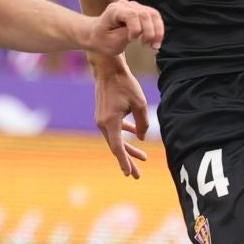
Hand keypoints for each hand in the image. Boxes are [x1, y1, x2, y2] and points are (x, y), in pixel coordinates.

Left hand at [83, 0, 163, 58]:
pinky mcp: (141, 11)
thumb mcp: (110, 42)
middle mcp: (125, 5)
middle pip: (144, 14)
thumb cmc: (102, 39)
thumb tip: (140, 32)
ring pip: (153, 14)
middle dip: (149, 32)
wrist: (97, 34)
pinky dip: (158, 29)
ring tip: (154, 46)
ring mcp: (134, 6)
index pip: (131, 14)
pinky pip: (154, 17)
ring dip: (157, 31)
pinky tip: (156, 41)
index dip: (136, 28)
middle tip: (147, 46)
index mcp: (114, 10)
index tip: (132, 41)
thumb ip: (124, 35)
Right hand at [92, 55, 151, 177]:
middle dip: (128, 161)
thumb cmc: (124, 84)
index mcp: (110, 123)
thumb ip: (142, 123)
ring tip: (143, 158)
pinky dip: (125, 133)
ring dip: (128, 148)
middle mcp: (102, 124)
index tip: (129, 174)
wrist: (108, 69)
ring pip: (116, 139)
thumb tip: (141, 138)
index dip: (125, 161)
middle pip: (116, 147)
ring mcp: (101, 120)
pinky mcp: (103, 115)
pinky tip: (135, 136)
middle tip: (137, 175)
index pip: (118, 148)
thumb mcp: (139, 104)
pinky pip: (115, 129)